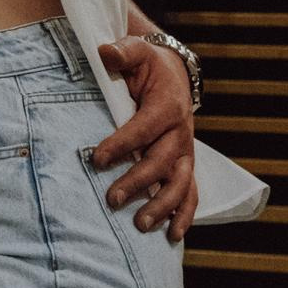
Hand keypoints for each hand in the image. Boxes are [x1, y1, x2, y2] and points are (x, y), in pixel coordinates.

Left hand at [93, 37, 199, 239]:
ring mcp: (185, 152)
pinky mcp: (185, 165)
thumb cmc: (149, 64)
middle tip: (111, 199)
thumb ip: (122, 52)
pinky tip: (172, 236)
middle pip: (162, 161)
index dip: (122, 144)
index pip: (144, 128)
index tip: (96, 158)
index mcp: (168, 105)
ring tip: (140, 225)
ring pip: (180, 184)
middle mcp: (181, 132)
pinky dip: (185, 215)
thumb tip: (104, 53)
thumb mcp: (137, 50)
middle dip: (138, 182)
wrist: (174, 74)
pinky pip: (191, 193)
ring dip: (162, 206)